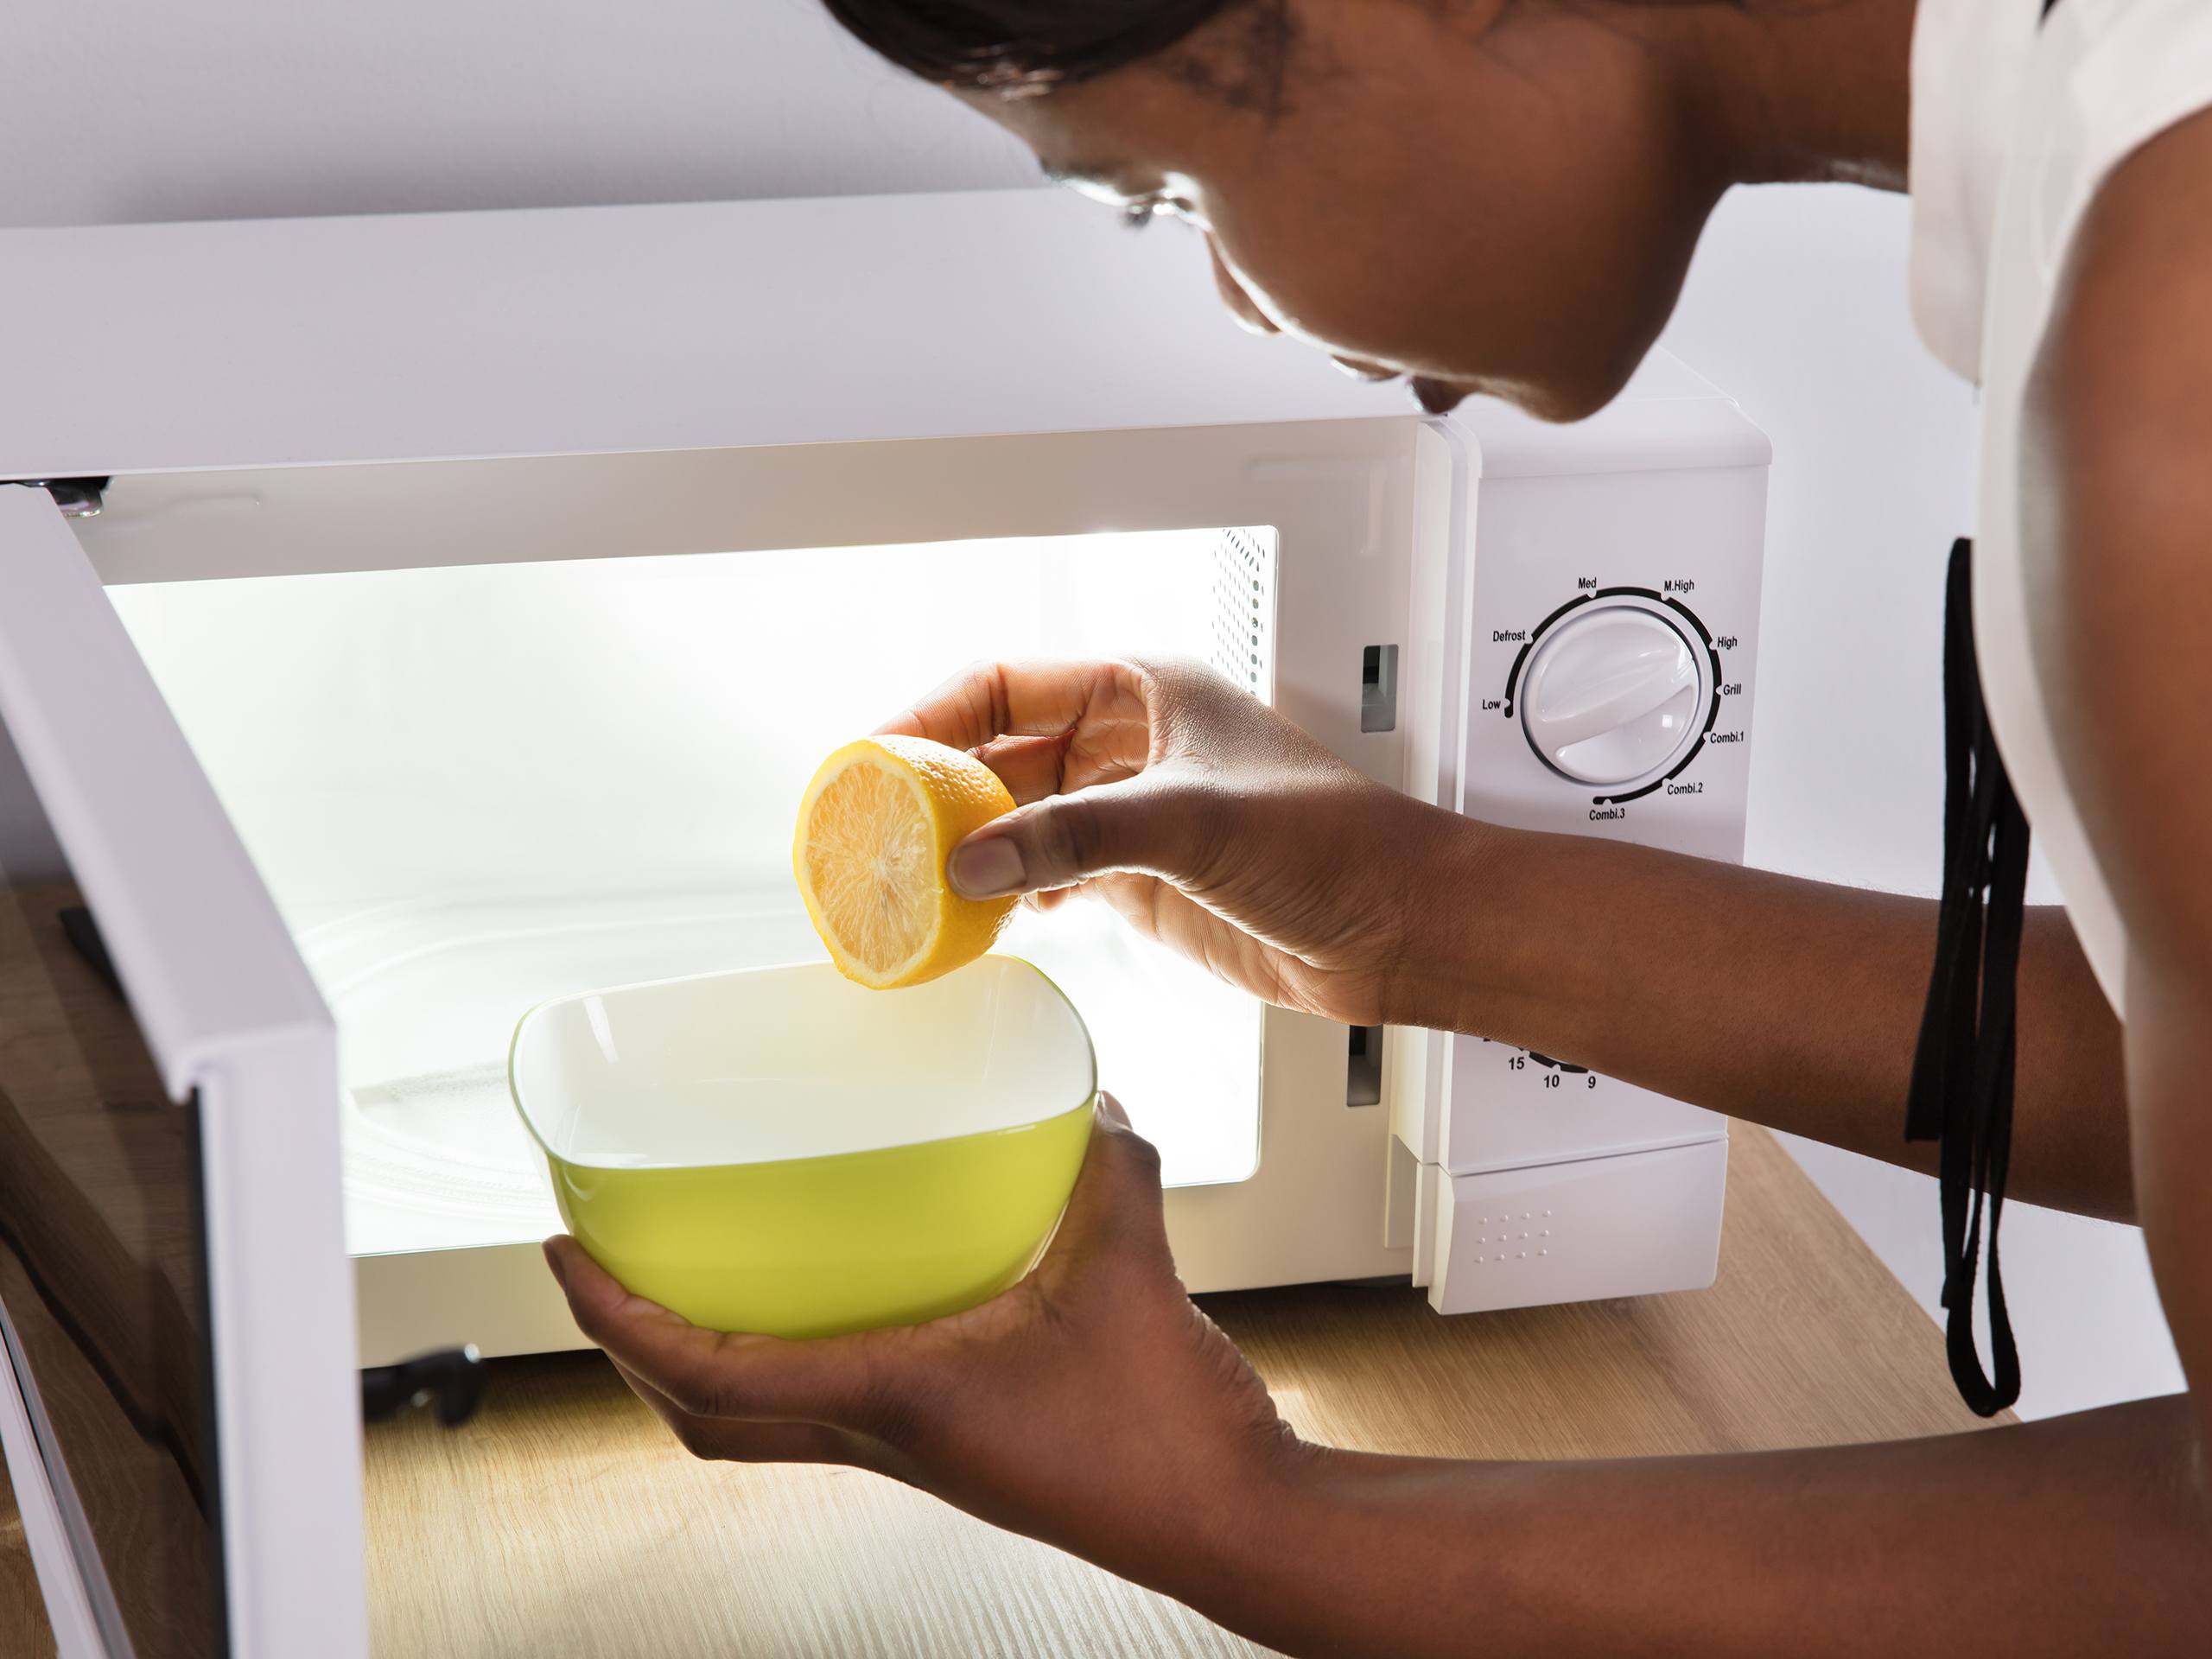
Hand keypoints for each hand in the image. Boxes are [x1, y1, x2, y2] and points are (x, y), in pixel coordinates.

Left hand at [542, 1097, 1306, 1592]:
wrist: (1225, 1518)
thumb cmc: (1167, 1431)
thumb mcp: (1129, 1260)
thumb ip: (1105, 1162)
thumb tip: (1089, 1099)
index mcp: (890, 1399)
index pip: (703, 1373)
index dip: (615, 1316)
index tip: (563, 1253)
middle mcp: (879, 1438)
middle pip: (699, 1416)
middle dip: (627, 1343)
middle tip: (599, 1263)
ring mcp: (908, 1453)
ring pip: (753, 1423)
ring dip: (694, 1361)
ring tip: (682, 1278)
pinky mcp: (945, 1450)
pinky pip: (822, 1411)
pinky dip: (780, 1361)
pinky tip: (825, 1299)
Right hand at [877, 657, 1459, 1027]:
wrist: (1400, 927)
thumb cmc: (1338, 845)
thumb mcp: (1192, 824)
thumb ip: (1076, 838)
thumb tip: (976, 863)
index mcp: (1143, 690)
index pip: (1006, 684)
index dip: (934, 714)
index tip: (878, 755)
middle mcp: (1130, 744)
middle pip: (1001, 753)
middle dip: (940, 790)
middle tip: (878, 832)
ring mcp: (1131, 812)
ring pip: (1019, 817)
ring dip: (969, 846)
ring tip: (912, 880)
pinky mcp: (1139, 876)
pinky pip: (1047, 872)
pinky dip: (1008, 891)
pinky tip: (981, 914)